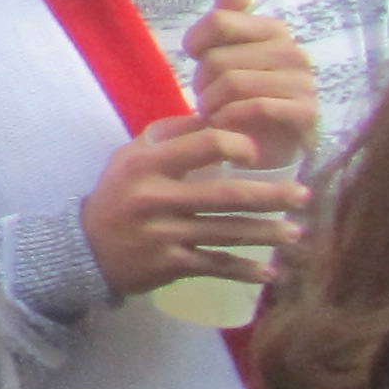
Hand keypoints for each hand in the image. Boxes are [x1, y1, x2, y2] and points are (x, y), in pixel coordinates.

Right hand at [79, 111, 310, 296]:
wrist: (84, 247)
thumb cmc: (117, 194)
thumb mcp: (131, 156)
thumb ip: (170, 135)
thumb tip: (216, 115)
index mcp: (147, 165)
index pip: (202, 146)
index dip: (236, 145)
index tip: (256, 154)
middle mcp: (156, 198)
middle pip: (225, 196)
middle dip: (270, 196)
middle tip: (303, 197)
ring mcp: (164, 235)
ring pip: (227, 233)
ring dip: (267, 235)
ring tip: (296, 234)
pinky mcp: (169, 265)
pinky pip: (215, 267)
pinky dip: (244, 272)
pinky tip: (269, 273)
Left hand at [185, 0, 320, 171]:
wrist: (266, 145)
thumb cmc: (241, 95)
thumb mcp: (227, 54)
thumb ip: (227, 18)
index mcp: (272, 30)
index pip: (218, 21)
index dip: (195, 43)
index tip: (195, 59)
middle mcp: (292, 51)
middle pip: (219, 58)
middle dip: (202, 83)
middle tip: (206, 97)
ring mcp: (303, 82)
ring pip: (233, 83)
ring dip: (212, 104)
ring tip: (212, 113)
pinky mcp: (305, 112)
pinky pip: (257, 107)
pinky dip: (231, 119)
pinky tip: (225, 125)